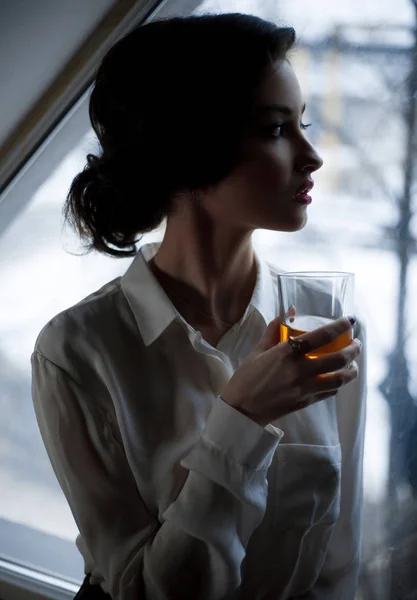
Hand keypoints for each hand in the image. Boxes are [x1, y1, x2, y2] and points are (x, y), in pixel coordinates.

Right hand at [221, 316, 360, 426]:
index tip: (350, 321)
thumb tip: (291, 311)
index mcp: (287, 353)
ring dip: (352, 370)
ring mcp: (305, 388)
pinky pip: (329, 392)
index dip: (339, 327)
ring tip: (353, 364)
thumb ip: (275, 329)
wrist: (241, 409)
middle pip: (338, 359)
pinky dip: (338, 384)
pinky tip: (338, 379)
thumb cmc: (247, 377)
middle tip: (356, 343)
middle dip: (353, 349)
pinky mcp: (306, 402)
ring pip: (339, 379)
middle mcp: (300, 370)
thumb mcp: (258, 349)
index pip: (321, 336)